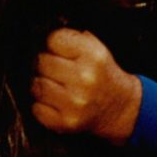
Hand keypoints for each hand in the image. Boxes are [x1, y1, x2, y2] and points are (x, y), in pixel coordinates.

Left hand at [31, 29, 141, 143]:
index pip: (54, 39)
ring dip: (42, 84)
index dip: (52, 43)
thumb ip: (72, 37)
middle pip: (42, 61)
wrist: (120, 108)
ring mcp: (75, 102)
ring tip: (55, 85)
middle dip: (45, 64)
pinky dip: (41, 105)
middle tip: (55, 69)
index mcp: (94, 55)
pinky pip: (37, 109)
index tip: (57, 50)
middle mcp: (85, 78)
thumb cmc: (102, 75)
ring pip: (36, 85)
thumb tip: (42, 34)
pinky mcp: (66, 121)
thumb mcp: (97, 49)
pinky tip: (55, 102)